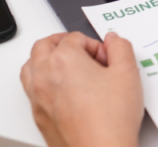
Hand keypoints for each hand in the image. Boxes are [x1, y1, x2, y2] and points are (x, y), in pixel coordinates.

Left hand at [20, 32, 142, 146]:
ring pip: (30, 67)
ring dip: (46, 60)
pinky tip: (61, 89)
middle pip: (43, 46)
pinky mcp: (38, 117)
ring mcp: (37, 98)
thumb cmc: (110, 120)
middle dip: (63, 42)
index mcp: (63, 60)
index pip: (75, 38)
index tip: (105, 58)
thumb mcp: (127, 73)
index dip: (95, 45)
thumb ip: (120, 48)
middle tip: (82, 50)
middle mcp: (44, 77)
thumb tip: (113, 41)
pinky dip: (42, 81)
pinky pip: (31, 90)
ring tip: (67, 66)